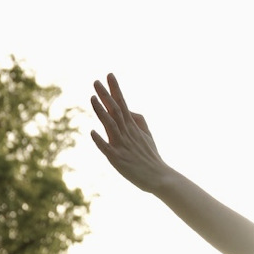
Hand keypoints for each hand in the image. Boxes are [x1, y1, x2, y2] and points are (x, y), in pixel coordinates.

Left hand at [90, 74, 174, 192]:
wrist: (160, 178)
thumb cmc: (151, 156)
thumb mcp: (147, 135)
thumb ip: (138, 120)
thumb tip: (127, 108)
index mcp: (133, 127)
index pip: (122, 104)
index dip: (115, 89)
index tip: (109, 75)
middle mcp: (127, 133)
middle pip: (115, 111)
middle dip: (105, 96)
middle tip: (96, 82)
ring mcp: (122, 146)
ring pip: (111, 126)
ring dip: (101, 112)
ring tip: (92, 98)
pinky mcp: (118, 159)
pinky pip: (107, 149)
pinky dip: (100, 140)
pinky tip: (92, 132)